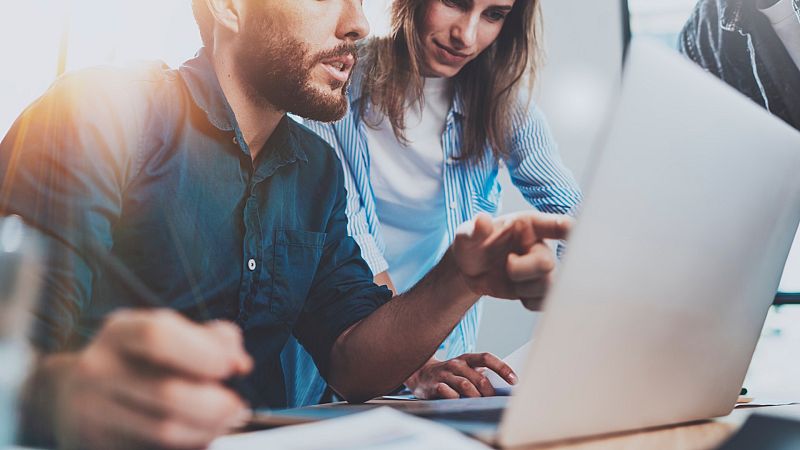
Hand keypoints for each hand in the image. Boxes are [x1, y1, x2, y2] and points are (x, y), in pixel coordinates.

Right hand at [49, 309, 252, 449]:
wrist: (72, 399)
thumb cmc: (141, 362)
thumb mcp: (171, 337)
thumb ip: (213, 340)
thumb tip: (240, 363)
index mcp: (119, 332)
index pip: (158, 335)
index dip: (203, 352)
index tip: (231, 368)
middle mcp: (97, 370)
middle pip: (168, 393)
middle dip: (216, 405)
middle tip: (237, 407)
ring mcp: (90, 413)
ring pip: (164, 432)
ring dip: (207, 431)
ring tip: (223, 423)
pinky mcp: (95, 446)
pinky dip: (188, 446)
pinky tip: (197, 437)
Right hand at [405, 353, 516, 398]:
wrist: (420, 373)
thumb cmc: (449, 373)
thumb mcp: (464, 368)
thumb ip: (480, 374)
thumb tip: (503, 386)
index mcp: (467, 358)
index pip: (487, 358)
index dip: (502, 368)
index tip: (514, 380)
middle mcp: (456, 364)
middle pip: (478, 378)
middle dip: (489, 392)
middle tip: (493, 400)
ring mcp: (445, 374)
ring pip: (465, 386)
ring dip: (475, 397)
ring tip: (478, 403)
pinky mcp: (434, 385)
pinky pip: (448, 393)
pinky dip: (456, 399)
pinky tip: (458, 402)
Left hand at [451, 212, 571, 309]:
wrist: (469, 270)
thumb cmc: (472, 245)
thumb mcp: (466, 235)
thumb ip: (474, 229)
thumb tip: (482, 220)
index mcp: (527, 225)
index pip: (553, 225)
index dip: (566, 228)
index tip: (572, 230)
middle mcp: (539, 246)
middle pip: (547, 263)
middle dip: (522, 270)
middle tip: (507, 264)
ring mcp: (540, 268)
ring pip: (548, 285)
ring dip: (524, 288)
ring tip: (508, 278)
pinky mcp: (539, 288)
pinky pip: (544, 301)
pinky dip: (528, 301)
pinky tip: (516, 291)